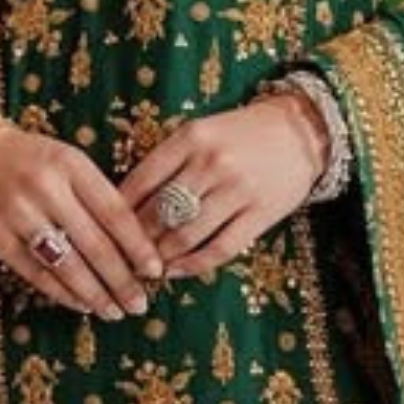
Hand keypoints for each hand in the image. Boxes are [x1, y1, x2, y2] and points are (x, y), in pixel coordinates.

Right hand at [0, 112, 169, 319]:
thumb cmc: (28, 159)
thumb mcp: (66, 161)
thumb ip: (95, 194)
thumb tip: (134, 244)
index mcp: (71, 165)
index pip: (114, 211)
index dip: (138, 246)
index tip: (155, 271)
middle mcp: (46, 188)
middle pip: (94, 244)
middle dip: (122, 280)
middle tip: (139, 304)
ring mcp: (18, 214)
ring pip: (67, 264)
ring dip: (95, 294)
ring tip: (114, 312)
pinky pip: (35, 272)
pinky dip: (62, 293)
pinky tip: (81, 304)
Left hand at [117, 93, 325, 281]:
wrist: (300, 132)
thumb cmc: (240, 134)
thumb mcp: (199, 133)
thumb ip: (167, 162)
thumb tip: (125, 205)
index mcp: (190, 138)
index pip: (140, 181)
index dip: (116, 212)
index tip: (103, 230)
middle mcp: (212, 163)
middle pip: (159, 213)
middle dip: (134, 242)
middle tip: (117, 259)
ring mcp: (238, 190)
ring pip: (185, 235)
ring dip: (160, 258)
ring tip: (144, 270)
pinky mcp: (260, 214)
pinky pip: (219, 249)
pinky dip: (192, 266)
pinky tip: (175, 271)